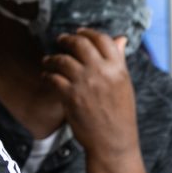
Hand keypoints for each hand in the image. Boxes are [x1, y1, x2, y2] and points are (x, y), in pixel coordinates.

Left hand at [44, 30, 139, 158]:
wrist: (113, 140)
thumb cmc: (120, 113)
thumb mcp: (124, 84)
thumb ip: (118, 61)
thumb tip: (120, 39)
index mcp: (118, 68)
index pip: (103, 39)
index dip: (88, 32)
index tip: (79, 32)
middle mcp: (101, 72)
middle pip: (80, 44)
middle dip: (67, 39)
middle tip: (60, 40)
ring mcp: (84, 83)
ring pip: (62, 60)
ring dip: (52, 58)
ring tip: (48, 61)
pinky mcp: (70, 95)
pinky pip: (53, 78)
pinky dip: (47, 75)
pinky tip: (47, 77)